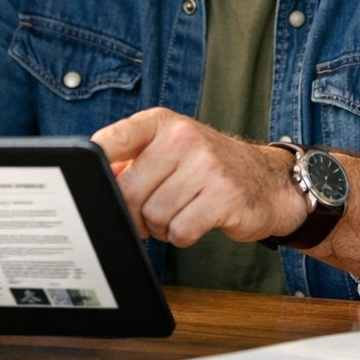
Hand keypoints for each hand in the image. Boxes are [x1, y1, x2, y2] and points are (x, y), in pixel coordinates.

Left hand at [91, 108, 307, 245]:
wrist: (269, 181)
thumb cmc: (209, 168)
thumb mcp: (171, 150)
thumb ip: (132, 161)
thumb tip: (93, 182)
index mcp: (163, 123)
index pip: (114, 140)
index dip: (95, 165)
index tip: (89, 181)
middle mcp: (184, 138)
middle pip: (129, 191)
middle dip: (133, 213)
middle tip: (147, 215)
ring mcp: (206, 165)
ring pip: (154, 215)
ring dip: (161, 227)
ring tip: (179, 214)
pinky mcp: (224, 196)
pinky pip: (180, 230)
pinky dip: (182, 236)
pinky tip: (195, 222)